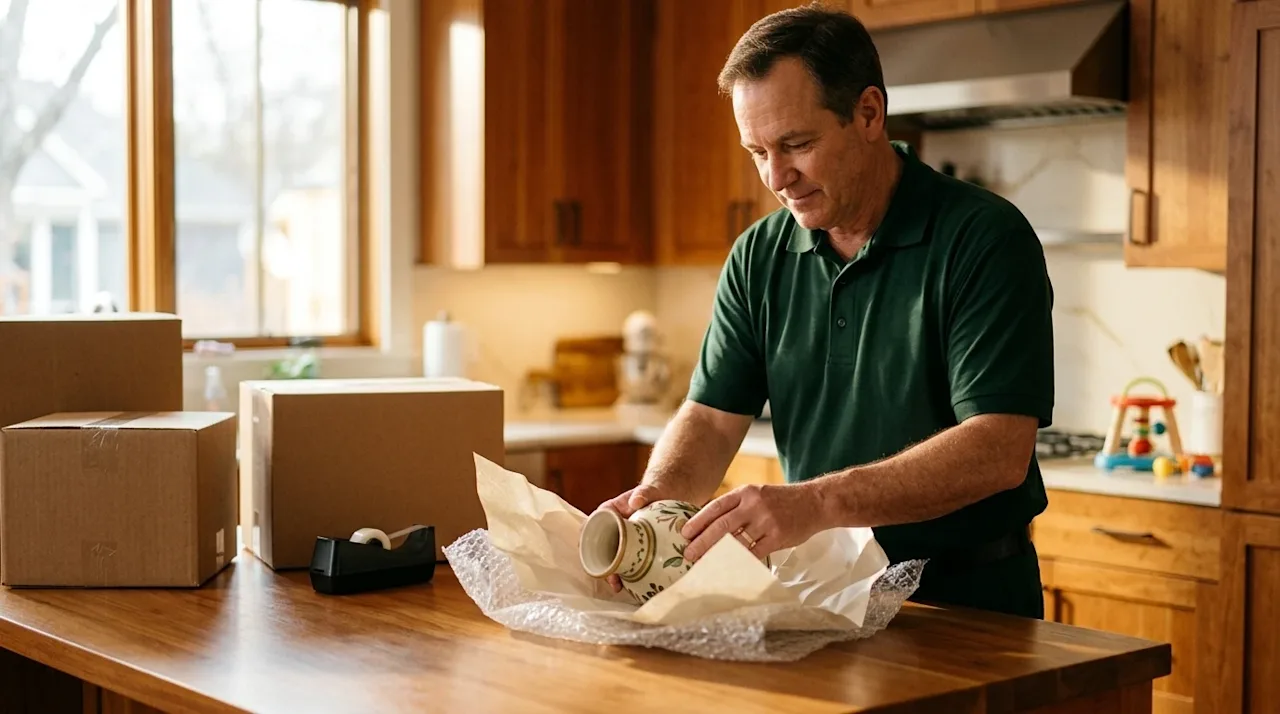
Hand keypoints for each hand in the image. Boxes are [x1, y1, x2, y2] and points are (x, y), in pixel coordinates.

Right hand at [594, 483, 672, 591]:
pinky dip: (625, 573)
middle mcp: (611, 527)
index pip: (589, 526)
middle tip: (609, 577)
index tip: (585, 554)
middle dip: (600, 565)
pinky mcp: (632, 548)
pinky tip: (631, 585)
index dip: (584, 540)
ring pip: (610, 558)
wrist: (666, 497)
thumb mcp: (648, 491)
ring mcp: (621, 539)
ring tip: (618, 586)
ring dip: (611, 573)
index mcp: (608, 512)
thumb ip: (643, 493)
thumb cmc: (653, 492)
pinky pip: (624, 561)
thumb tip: (636, 501)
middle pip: (598, 547)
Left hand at [679, 483, 824, 562]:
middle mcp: (754, 505)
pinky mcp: (777, 536)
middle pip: (721, 526)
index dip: (698, 521)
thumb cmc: (781, 501)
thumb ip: (736, 507)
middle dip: (702, 541)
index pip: (715, 507)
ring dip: (717, 555)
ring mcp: (766, 521)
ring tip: (704, 564)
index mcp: (745, 492)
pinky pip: (754, 553)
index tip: (684, 533)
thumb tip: (708, 525)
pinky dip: (740, 562)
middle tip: (688, 554)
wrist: (814, 502)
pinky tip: (729, 569)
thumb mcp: (757, 494)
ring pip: (736, 542)